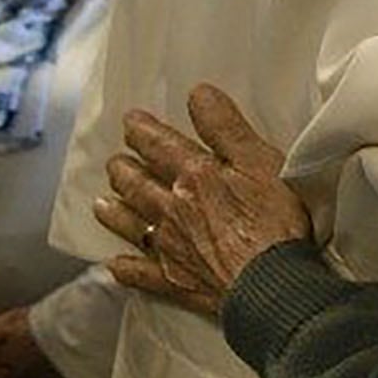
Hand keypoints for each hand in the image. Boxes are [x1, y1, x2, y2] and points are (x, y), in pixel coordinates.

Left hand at [95, 84, 312, 316]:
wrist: (269, 282)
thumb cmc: (274, 220)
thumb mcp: (261, 162)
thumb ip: (226, 128)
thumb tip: (197, 94)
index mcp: (194, 176)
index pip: (160, 146)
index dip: (143, 131)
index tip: (130, 121)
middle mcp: (172, 209)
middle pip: (139, 184)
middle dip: (124, 171)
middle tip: (115, 163)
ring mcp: (169, 247)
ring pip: (132, 224)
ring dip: (115, 212)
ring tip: (102, 203)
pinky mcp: (174, 281)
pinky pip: (140, 274)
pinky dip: (125, 268)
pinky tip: (114, 265)